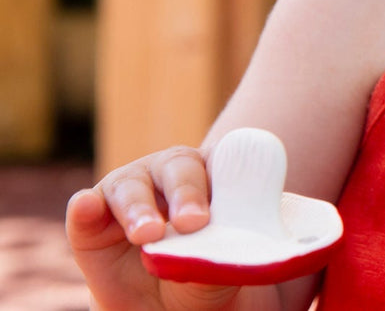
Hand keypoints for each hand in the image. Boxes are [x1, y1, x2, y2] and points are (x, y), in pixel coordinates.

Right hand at [66, 146, 249, 310]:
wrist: (157, 308)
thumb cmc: (198, 277)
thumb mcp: (214, 273)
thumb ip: (215, 259)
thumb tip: (213, 258)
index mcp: (212, 174)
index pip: (223, 161)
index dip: (225, 179)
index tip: (226, 207)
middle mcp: (170, 171)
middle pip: (178, 167)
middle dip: (186, 193)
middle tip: (193, 223)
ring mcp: (130, 188)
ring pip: (131, 186)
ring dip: (139, 208)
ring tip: (147, 235)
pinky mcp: (92, 216)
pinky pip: (85, 206)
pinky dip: (85, 206)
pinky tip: (86, 205)